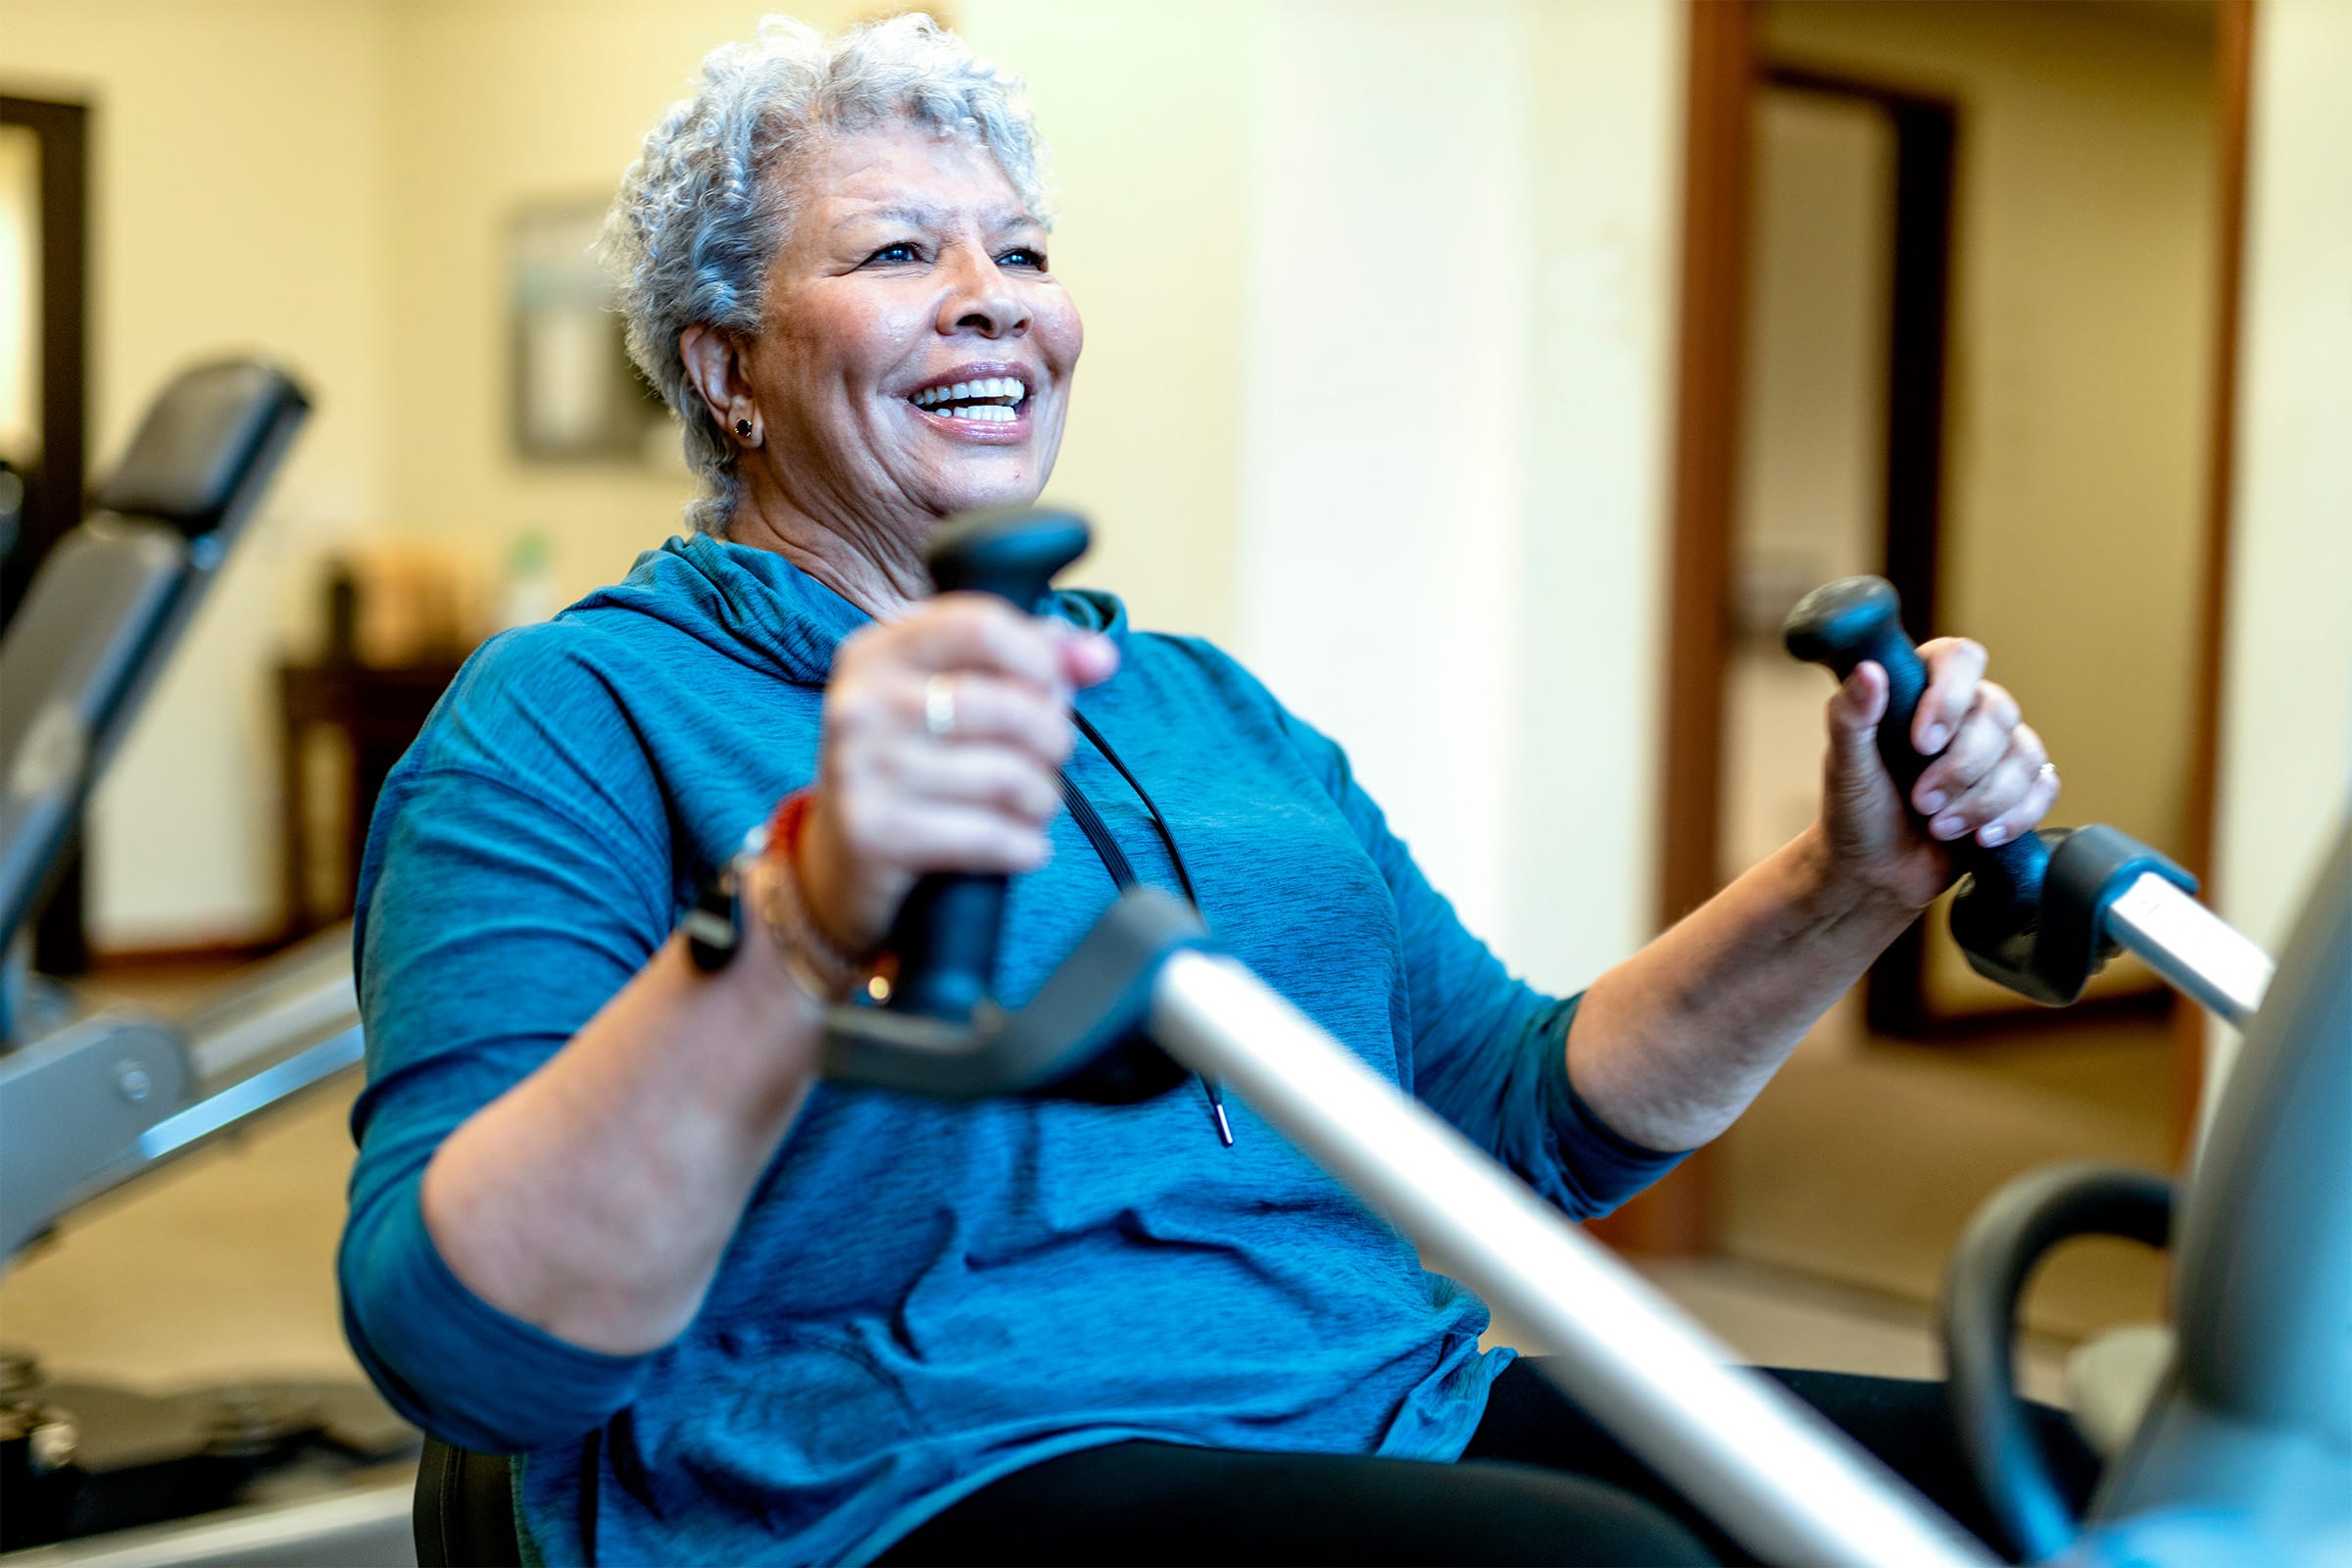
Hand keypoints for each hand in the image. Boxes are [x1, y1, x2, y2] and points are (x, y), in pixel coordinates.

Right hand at [796, 595, 1117, 954]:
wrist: (842, 861)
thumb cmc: (914, 765)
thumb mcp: (953, 695)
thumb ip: (1031, 662)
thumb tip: (1100, 657)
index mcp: (878, 651)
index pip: (981, 626)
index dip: (1041, 657)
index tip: (1058, 687)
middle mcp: (861, 703)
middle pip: (1009, 706)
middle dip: (1054, 739)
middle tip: (1050, 760)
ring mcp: (862, 768)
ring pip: (1008, 775)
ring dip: (1044, 800)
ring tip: (1033, 806)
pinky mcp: (875, 834)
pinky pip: (990, 836)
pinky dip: (1025, 846)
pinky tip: (1023, 846)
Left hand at [1817, 639, 2059, 910]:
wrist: (1877, 872)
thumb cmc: (1855, 812)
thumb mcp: (1844, 765)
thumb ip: (1851, 716)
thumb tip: (1869, 670)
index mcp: (1921, 690)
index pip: (1960, 659)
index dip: (1950, 698)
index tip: (1921, 744)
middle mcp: (1965, 712)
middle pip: (1999, 712)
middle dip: (1961, 768)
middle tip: (1921, 802)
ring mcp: (1996, 750)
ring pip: (2025, 754)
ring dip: (1983, 800)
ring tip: (1940, 827)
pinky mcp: (2018, 788)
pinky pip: (2044, 787)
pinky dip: (2015, 816)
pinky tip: (1981, 837)